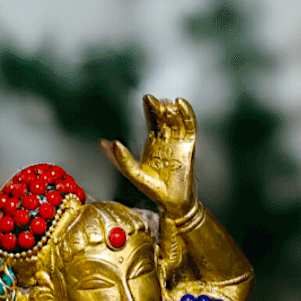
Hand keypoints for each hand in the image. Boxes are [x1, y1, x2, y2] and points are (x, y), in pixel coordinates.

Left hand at [101, 95, 197, 213]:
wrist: (172, 202)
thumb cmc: (153, 190)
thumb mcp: (133, 174)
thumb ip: (122, 160)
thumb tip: (110, 142)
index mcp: (152, 141)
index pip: (151, 118)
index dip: (150, 107)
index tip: (147, 98)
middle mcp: (166, 138)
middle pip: (164, 116)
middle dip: (161, 106)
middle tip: (157, 102)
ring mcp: (178, 141)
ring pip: (177, 118)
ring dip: (173, 109)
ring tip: (168, 106)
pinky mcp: (189, 145)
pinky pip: (190, 126)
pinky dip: (187, 113)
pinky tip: (181, 104)